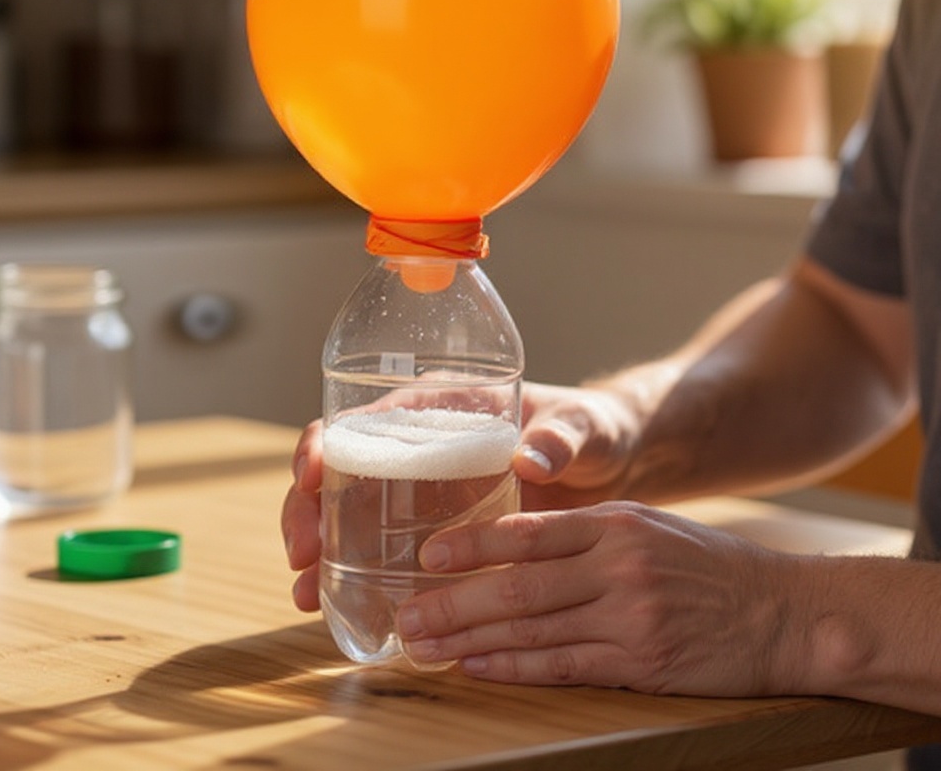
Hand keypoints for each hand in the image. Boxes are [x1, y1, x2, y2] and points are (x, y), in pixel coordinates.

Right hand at [281, 379, 647, 612]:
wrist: (614, 466)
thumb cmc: (594, 429)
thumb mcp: (583, 425)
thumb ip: (563, 436)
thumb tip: (532, 456)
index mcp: (443, 407)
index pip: (366, 416)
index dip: (325, 442)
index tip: (308, 475)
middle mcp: (421, 445)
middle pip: (341, 469)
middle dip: (308, 509)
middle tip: (304, 555)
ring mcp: (424, 490)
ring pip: (349, 513)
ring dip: (321, 550)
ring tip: (306, 594)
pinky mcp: (437, 530)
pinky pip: (382, 549)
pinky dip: (355, 576)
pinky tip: (340, 609)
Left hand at [395, 502, 810, 693]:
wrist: (785, 612)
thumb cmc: (706, 566)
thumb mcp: (646, 527)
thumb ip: (584, 532)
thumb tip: (513, 542)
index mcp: (614, 524)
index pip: (528, 532)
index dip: (471, 545)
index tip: (426, 557)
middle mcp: (617, 566)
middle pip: (519, 584)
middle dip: (454, 601)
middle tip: (406, 614)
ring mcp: (630, 617)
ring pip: (533, 628)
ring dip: (471, 638)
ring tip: (424, 646)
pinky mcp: (643, 663)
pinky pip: (564, 666)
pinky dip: (515, 667)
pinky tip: (478, 667)